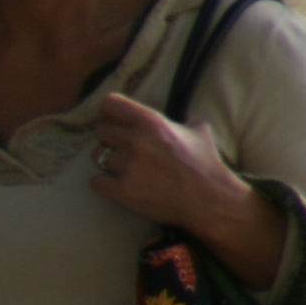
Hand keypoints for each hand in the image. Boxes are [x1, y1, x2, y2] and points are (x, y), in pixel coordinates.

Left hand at [89, 95, 288, 289]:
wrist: (209, 200)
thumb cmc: (205, 164)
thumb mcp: (199, 130)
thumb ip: (180, 120)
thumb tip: (177, 117)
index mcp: (151, 122)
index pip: (109, 104)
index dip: (110, 113)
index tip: (116, 121)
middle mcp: (135, 140)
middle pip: (100, 131)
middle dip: (109, 140)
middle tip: (123, 149)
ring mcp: (127, 166)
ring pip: (97, 156)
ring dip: (107, 162)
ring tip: (124, 168)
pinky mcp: (122, 190)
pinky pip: (95, 182)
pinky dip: (104, 184)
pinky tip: (118, 185)